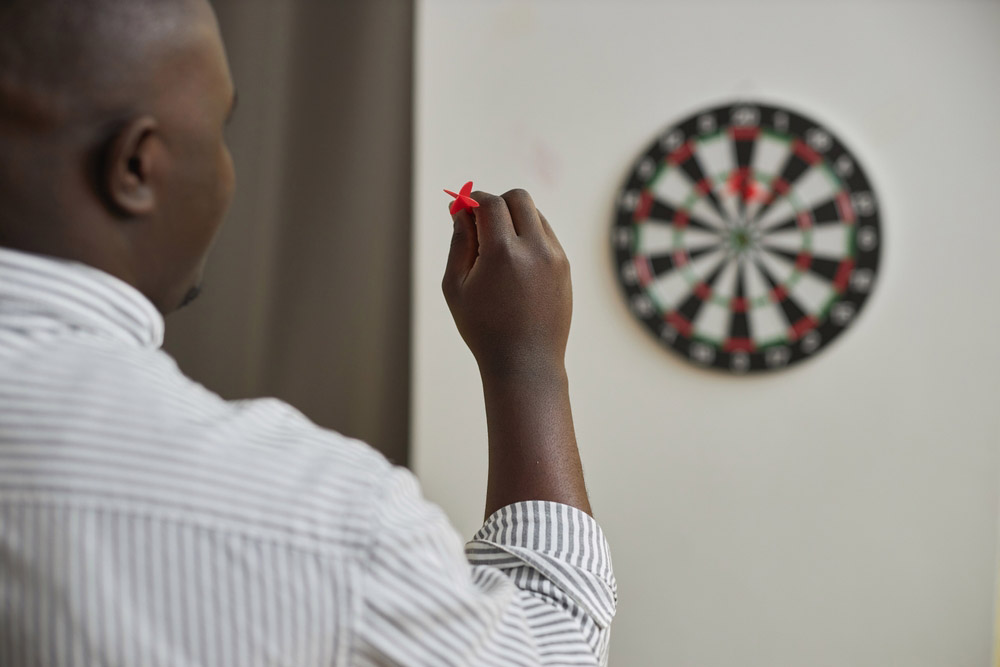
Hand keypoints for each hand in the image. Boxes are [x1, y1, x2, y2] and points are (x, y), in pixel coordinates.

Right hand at [442, 189, 571, 378]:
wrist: (525, 362)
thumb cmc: (483, 328)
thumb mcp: (456, 286)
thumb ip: (458, 242)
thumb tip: (460, 209)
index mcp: (503, 253)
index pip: (491, 203)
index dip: (473, 199)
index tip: (463, 208)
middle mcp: (534, 249)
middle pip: (518, 199)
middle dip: (496, 203)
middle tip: (481, 223)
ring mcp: (555, 257)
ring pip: (536, 214)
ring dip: (515, 219)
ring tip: (497, 249)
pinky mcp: (565, 267)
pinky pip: (546, 235)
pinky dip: (530, 237)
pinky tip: (515, 264)